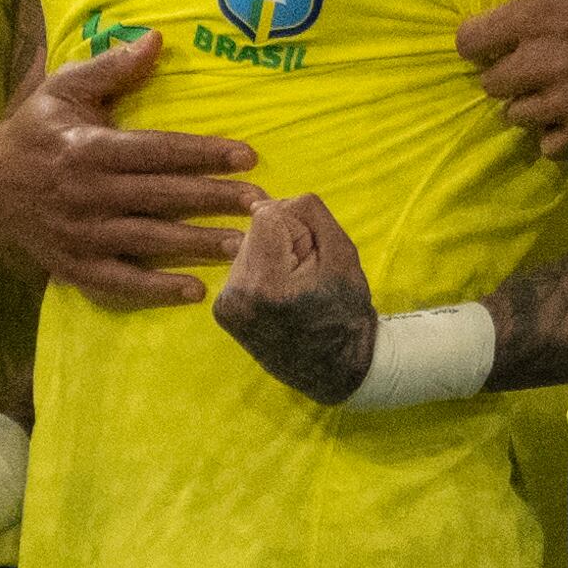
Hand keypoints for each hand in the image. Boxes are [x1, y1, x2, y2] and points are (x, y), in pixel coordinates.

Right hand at [0, 31, 259, 309]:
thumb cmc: (36, 129)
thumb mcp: (64, 89)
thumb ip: (111, 67)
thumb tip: (156, 39)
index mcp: (90, 147)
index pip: (157, 151)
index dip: (203, 153)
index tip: (246, 157)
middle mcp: (88, 193)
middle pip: (162, 196)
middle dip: (213, 199)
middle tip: (261, 204)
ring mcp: (82, 234)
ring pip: (148, 240)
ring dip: (196, 244)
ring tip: (241, 246)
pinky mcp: (75, 265)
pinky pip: (119, 282)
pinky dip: (155, 289)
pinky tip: (194, 291)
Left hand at [211, 196, 380, 405]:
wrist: (336, 368)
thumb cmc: (345, 311)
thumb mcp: (342, 251)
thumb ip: (305, 212)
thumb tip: (261, 200)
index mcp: (265, 282)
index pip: (266, 215)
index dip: (296, 229)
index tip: (312, 258)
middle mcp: (235, 295)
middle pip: (253, 230)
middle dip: (282, 242)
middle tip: (306, 276)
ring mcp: (225, 306)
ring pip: (247, 246)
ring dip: (271, 256)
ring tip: (294, 288)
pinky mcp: (222, 312)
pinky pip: (242, 268)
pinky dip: (262, 273)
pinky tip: (280, 297)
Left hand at [456, 0, 567, 159]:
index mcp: (536, 17)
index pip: (469, 40)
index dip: (475, 41)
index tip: (486, 41)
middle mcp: (541, 61)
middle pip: (490, 83)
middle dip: (504, 75)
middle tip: (524, 66)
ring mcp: (563, 99)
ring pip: (515, 116)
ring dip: (528, 104)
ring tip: (548, 91)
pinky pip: (548, 146)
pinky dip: (555, 134)